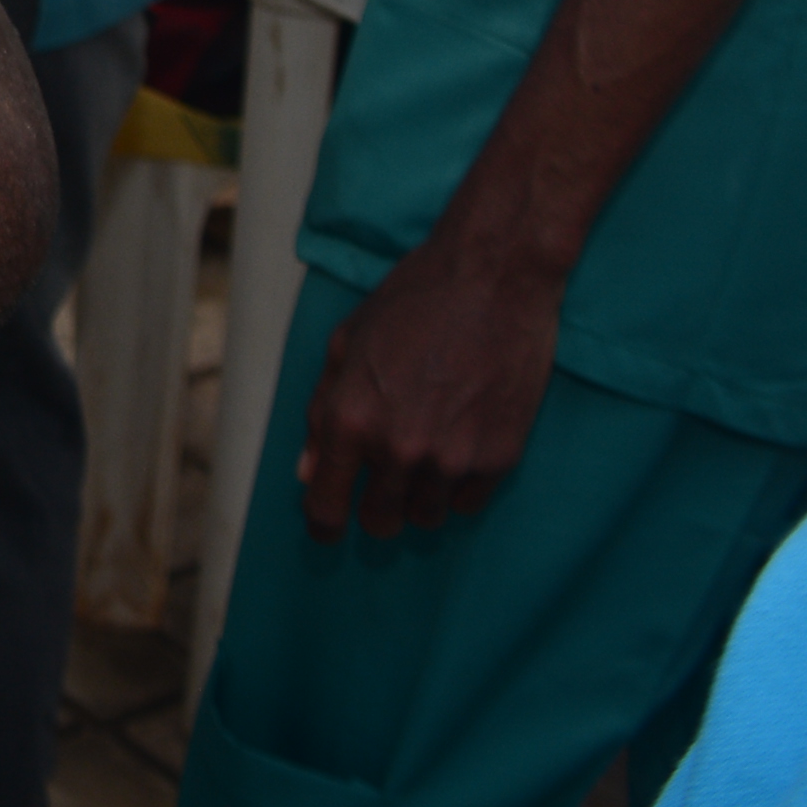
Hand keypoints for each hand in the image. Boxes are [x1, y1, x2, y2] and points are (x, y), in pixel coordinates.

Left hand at [295, 231, 564, 536]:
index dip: (324, 524)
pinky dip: (461, 485)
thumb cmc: (414, 300)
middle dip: (376, 508)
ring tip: (428, 450)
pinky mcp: (499, 457)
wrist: (494, 278)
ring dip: (421, 496)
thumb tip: (308, 470)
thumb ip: (322, 412)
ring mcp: (451, 457)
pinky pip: (469, 502)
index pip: (325, 507)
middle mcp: (397, 447)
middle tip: (384, 481)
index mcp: (349, 419)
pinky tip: (462, 444)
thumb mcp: (346, 344)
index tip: (329, 528)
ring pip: (427, 516)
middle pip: (381, 521)